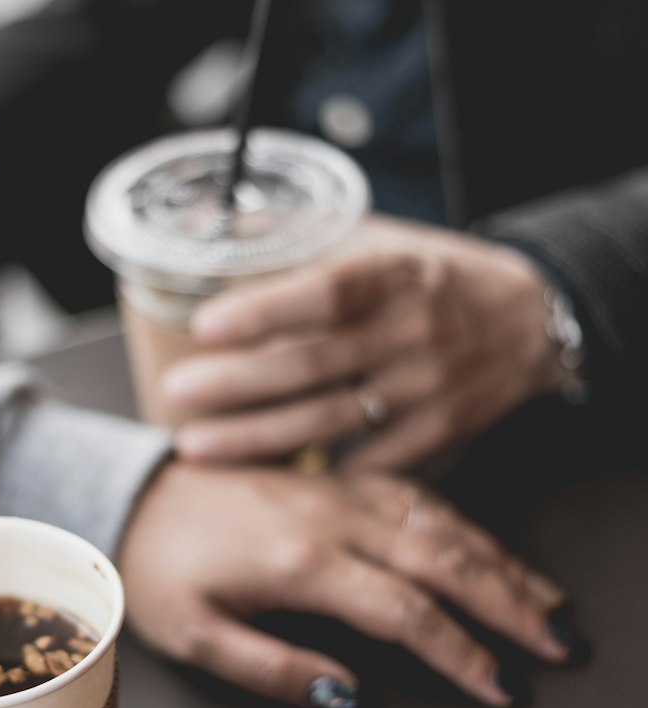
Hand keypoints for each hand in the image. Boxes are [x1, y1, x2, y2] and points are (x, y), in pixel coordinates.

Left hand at [119, 462, 578, 707]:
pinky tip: (492, 553)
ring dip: (502, 563)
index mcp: (298, 560)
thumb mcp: (193, 636)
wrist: (129, 495)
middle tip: (561, 645)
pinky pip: (420, 497)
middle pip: (444, 557)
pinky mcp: (337, 481)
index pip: (404, 608)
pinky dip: (467, 527)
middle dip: (511, 603)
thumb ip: (272, 670)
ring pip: (442, 523)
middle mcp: (331, 516)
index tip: (503, 689)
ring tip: (550, 605)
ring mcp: (339, 491)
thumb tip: (354, 695)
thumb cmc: (157, 571)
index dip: (461, 651)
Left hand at [163, 215, 566, 471]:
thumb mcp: (380, 241)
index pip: (325, 293)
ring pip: (329, 421)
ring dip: (257, 438)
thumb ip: (299, 238)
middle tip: (177, 393)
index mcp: (395, 276)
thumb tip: (206, 227)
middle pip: (312, 365)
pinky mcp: (437, 435)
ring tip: (195, 444)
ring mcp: (426, 389)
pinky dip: (315, 475)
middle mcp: (412, 333)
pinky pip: (368, 464)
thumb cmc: (433, 278)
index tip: (205, 325)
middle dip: (237, 384)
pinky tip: (262, 480)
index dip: (264, 311)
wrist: (530, 323)